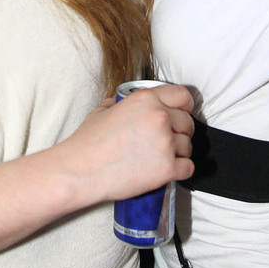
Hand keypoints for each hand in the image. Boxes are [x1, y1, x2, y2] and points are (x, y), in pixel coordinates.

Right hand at [59, 83, 194, 202]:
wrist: (80, 171)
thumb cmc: (88, 143)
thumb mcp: (103, 110)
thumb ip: (122, 103)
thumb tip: (127, 104)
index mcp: (146, 100)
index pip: (182, 96)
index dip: (183, 106)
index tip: (180, 114)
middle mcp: (159, 117)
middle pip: (188, 122)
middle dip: (180, 131)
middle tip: (166, 140)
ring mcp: (165, 143)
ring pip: (188, 146)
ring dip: (178, 152)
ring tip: (159, 156)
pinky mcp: (167, 169)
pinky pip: (188, 168)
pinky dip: (180, 170)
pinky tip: (166, 170)